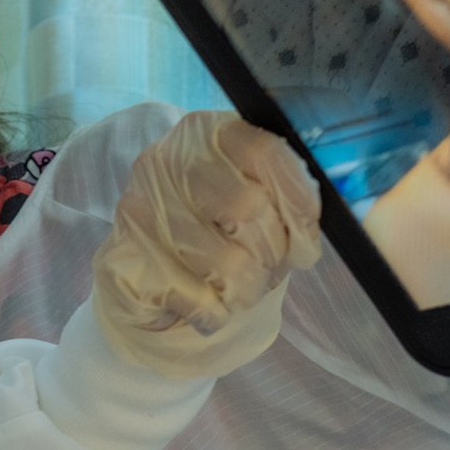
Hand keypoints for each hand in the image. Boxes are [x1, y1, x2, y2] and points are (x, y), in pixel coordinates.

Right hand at [92, 112, 322, 380]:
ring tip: (236, 290)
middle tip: (266, 271)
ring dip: (247, 291)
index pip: (267, 153)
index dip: (299, 204)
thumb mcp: (259, 208)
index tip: (306, 243)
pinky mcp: (119, 261)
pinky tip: (202, 306)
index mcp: (206, 133)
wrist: (150, 288)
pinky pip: (199, 302)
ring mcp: (136, 210)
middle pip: (248, 210)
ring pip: (228, 264)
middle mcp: (164, 161)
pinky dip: (214, 316)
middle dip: (272, 256)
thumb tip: (330, 222)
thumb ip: (288, 201)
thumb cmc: (218, 241)